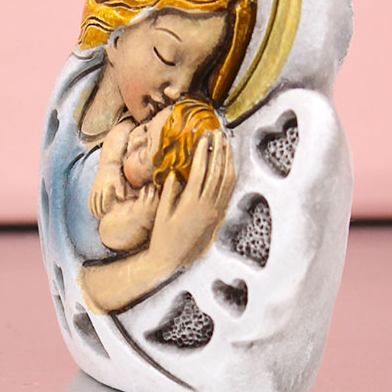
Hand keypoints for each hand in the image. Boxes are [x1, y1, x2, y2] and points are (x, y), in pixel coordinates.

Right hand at [89, 165, 125, 218]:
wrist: (108, 166)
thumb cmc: (116, 176)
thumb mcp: (120, 183)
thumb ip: (120, 191)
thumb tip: (121, 199)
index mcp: (106, 190)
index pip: (104, 205)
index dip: (105, 212)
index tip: (107, 217)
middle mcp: (99, 190)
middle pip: (97, 206)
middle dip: (99, 213)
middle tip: (102, 219)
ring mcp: (94, 190)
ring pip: (92, 204)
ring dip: (94, 211)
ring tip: (98, 217)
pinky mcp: (92, 189)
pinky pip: (90, 200)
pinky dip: (90, 207)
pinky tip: (92, 211)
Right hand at [147, 131, 234, 272]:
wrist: (172, 258)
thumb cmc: (162, 236)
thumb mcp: (161, 213)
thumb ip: (169, 192)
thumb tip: (174, 173)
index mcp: (190, 204)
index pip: (200, 171)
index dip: (203, 152)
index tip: (203, 137)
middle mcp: (206, 206)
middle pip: (216, 172)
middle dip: (218, 150)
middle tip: (217, 133)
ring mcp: (214, 211)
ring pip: (226, 180)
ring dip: (227, 160)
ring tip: (226, 143)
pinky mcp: (218, 215)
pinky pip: (228, 192)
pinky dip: (230, 175)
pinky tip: (229, 164)